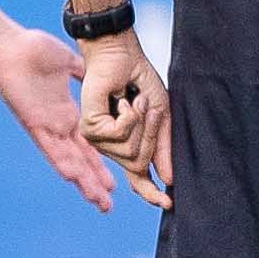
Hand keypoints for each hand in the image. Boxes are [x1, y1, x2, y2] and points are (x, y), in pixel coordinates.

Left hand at [0, 25, 115, 212]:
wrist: (7, 45)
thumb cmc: (33, 50)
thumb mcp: (69, 62)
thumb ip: (84, 72)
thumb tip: (100, 72)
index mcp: (67, 113)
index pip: (88, 147)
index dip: (100, 167)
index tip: (114, 185)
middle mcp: (57, 125)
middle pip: (80, 162)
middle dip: (94, 184)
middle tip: (107, 206)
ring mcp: (45, 126)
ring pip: (68, 161)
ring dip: (82, 181)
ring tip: (97, 201)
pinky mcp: (33, 122)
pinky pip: (49, 146)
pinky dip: (61, 161)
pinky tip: (72, 177)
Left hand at [78, 28, 171, 200]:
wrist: (121, 54)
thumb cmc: (139, 80)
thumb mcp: (159, 115)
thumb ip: (163, 147)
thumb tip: (169, 179)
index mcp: (127, 145)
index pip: (138, 178)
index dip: (152, 192)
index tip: (169, 203)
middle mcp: (110, 147)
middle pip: (140, 163)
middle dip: (152, 135)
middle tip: (149, 108)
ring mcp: (98, 139)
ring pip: (131, 152)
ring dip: (141, 122)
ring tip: (133, 101)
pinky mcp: (90, 129)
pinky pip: (120, 136)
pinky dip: (129, 115)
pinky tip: (122, 100)